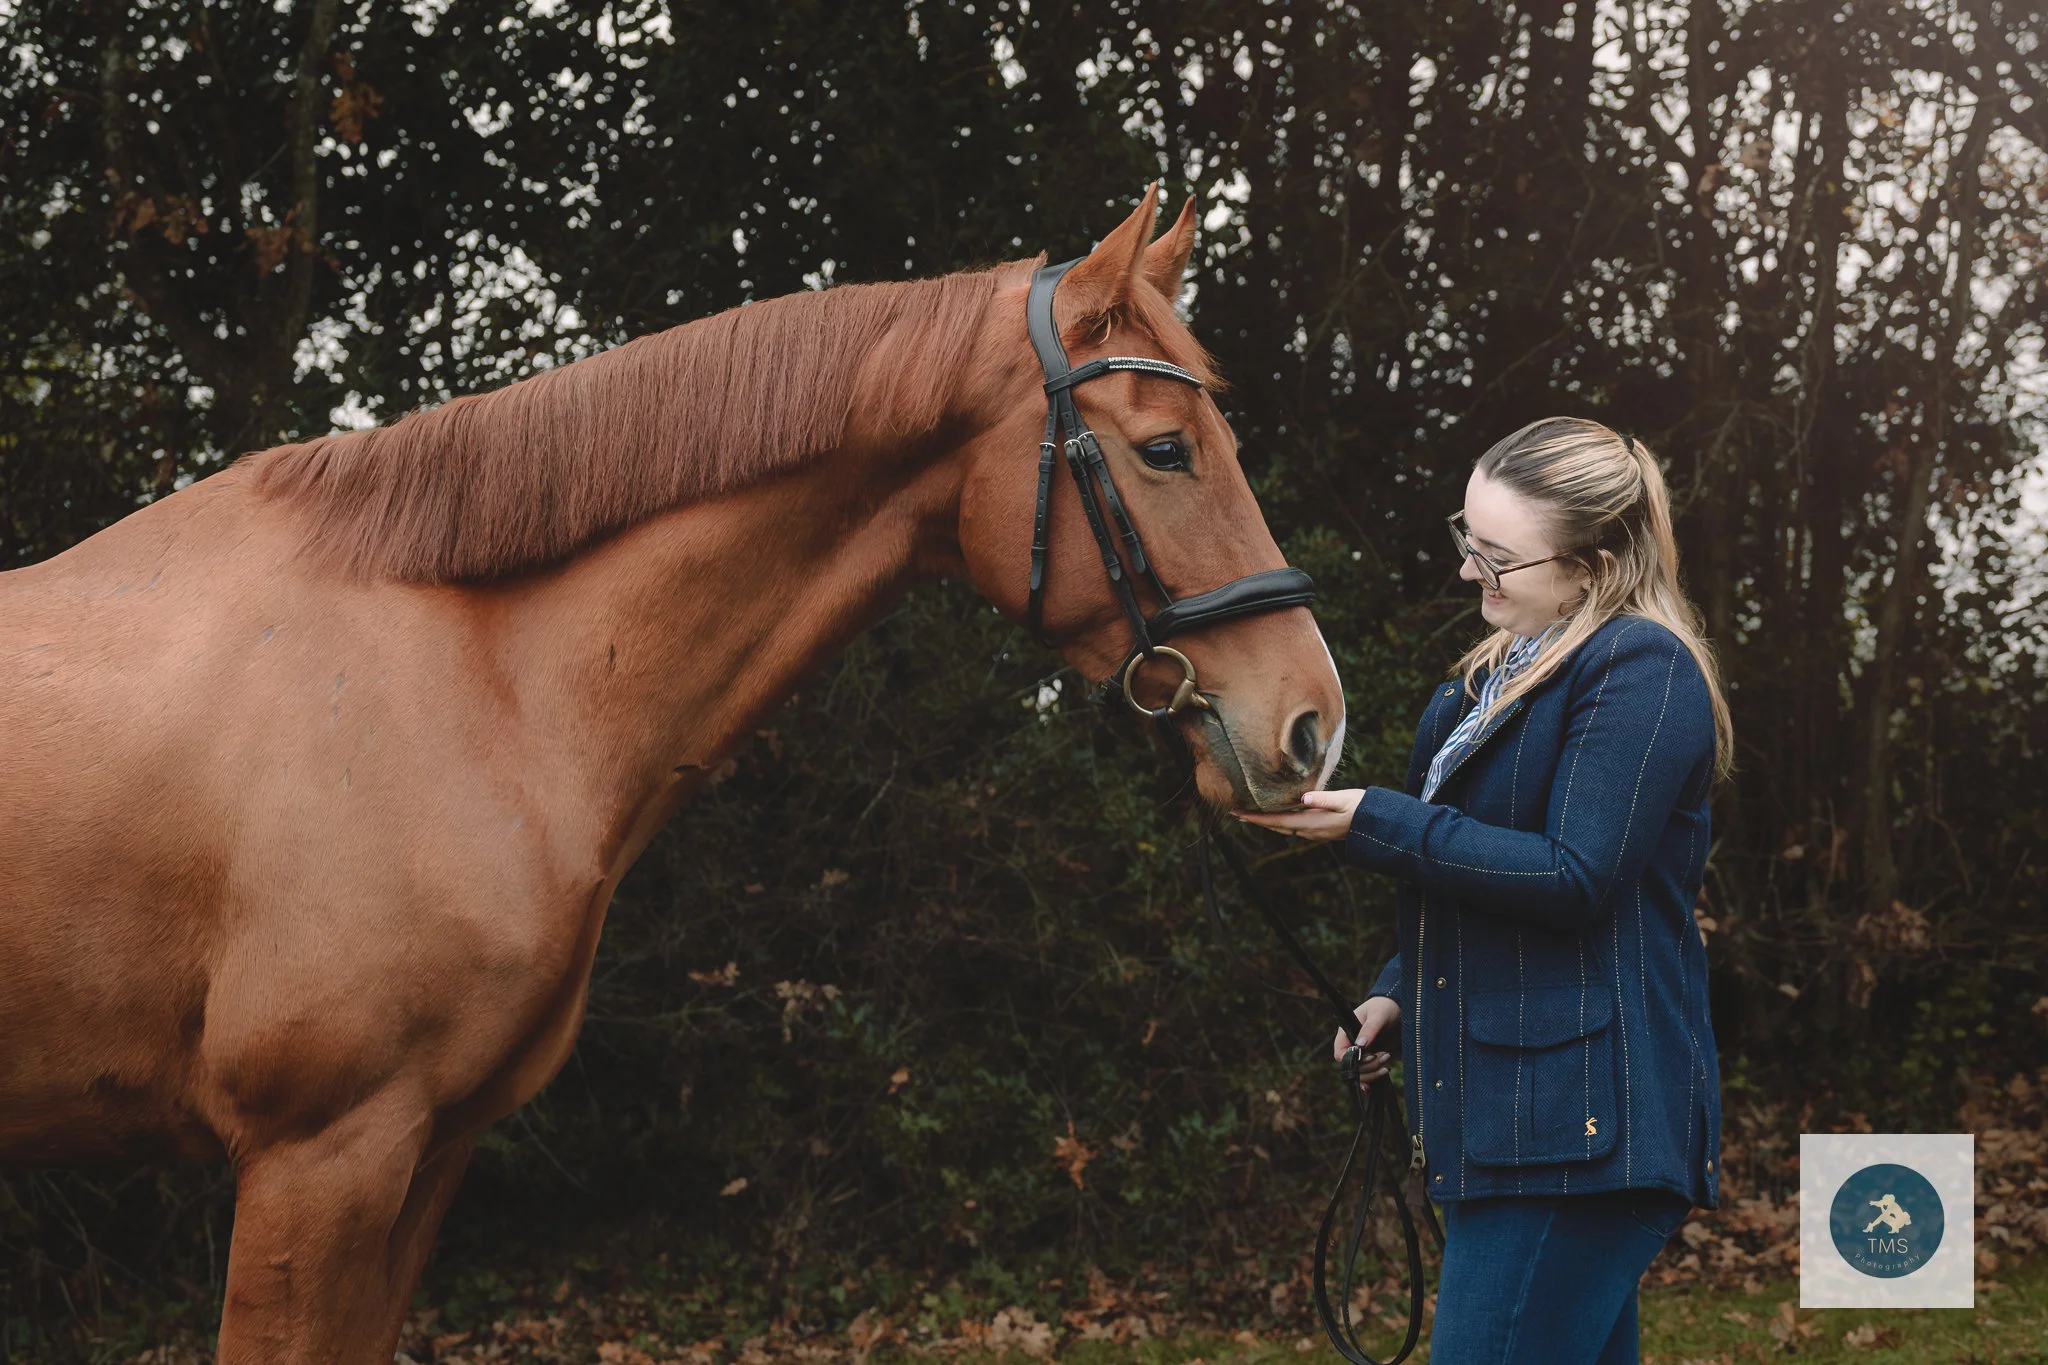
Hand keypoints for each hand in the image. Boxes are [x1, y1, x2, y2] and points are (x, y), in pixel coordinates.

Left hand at [1231, 787, 1362, 841]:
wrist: (1376, 825)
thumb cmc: (1362, 808)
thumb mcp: (1344, 800)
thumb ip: (1324, 799)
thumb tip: (1305, 798)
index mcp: (1311, 822)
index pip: (1276, 821)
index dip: (1256, 818)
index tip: (1237, 813)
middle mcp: (1309, 830)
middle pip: (1275, 826)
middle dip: (1255, 820)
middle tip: (1235, 812)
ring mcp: (1313, 832)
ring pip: (1283, 827)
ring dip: (1266, 821)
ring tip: (1250, 813)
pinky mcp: (1318, 829)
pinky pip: (1292, 826)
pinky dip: (1279, 821)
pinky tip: (1276, 814)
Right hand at [1334, 996, 1399, 1088]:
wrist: (1398, 1008)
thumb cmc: (1384, 1007)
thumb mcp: (1378, 1015)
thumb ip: (1369, 1029)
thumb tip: (1360, 1045)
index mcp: (1345, 1034)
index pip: (1340, 1054)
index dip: (1352, 1060)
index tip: (1369, 1056)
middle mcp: (1351, 1046)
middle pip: (1352, 1067)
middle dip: (1369, 1066)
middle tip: (1385, 1056)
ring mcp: (1362, 1055)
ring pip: (1361, 1073)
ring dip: (1374, 1072)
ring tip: (1388, 1060)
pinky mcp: (1372, 1060)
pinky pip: (1369, 1074)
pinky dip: (1374, 1078)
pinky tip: (1382, 1074)